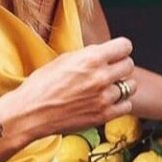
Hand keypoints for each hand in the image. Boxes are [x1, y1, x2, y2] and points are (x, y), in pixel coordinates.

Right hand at [10, 36, 136, 139]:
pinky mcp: (103, 115)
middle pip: (129, 65)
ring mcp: (104, 98)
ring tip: (108, 87)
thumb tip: (102, 54)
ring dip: (122, 85)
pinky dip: (119, 103)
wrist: (31, 112)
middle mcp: (100, 77)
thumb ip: (87, 56)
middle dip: (120, 65)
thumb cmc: (41, 86)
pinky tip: (106, 101)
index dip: (120, 49)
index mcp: (90, 58)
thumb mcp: (64, 59)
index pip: (125, 46)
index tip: (116, 53)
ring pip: (131, 86)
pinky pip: (126, 105)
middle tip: (110, 70)